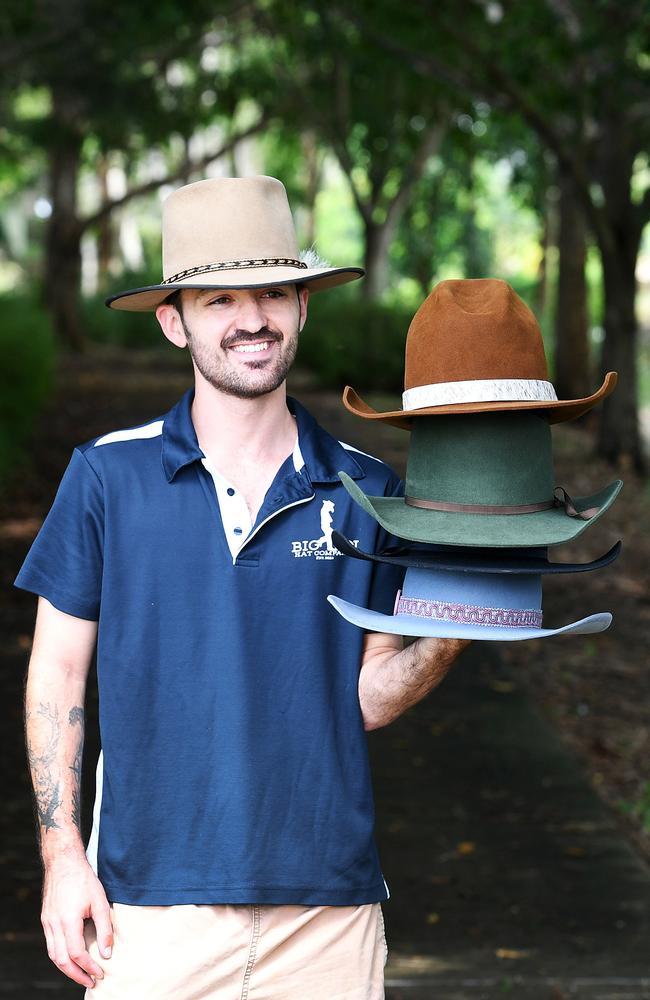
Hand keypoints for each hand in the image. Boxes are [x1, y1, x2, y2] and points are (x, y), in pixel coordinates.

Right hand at [41, 854, 112, 988]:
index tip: (100, 972)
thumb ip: (105, 928)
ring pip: (53, 955)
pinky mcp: (46, 919)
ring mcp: (47, 922)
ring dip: (67, 969)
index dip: (89, 966)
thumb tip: (107, 953)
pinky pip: (51, 945)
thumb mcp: (100, 902)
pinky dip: (60, 956)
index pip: (76, 953)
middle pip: (62, 960)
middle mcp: (54, 924)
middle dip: (77, 975)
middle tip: (91, 981)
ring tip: (82, 974)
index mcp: (68, 920)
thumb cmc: (84, 879)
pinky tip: (71, 958)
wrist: (63, 862)